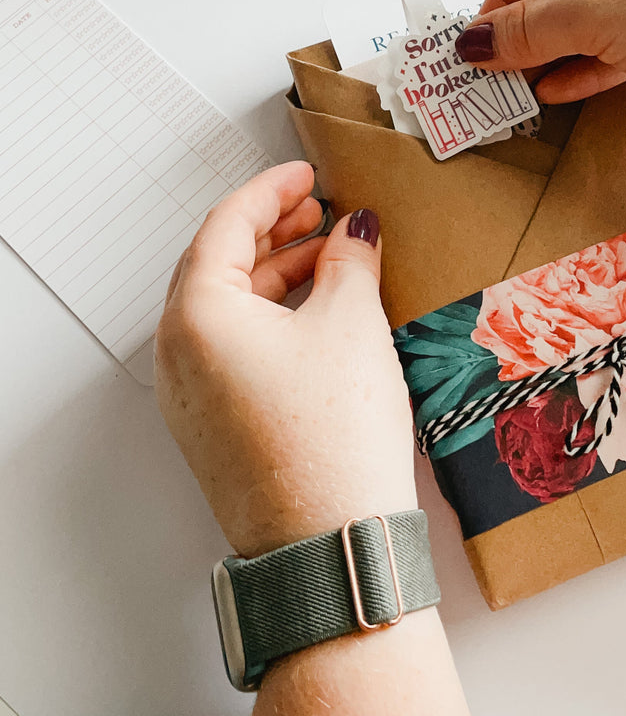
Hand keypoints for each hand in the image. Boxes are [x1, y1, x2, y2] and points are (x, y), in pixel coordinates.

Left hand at [155, 162, 416, 557]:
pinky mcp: (215, 425)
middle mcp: (180, 353)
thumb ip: (350, 259)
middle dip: (270, 229)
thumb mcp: (352, 322)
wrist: (330, 541)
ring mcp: (192, 395)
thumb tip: (354, 229)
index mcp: (197, 314)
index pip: (226, 225)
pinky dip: (270, 315)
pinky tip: (318, 311)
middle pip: (217, 264)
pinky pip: (233, 347)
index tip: (305, 174)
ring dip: (274, 272)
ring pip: (226, 308)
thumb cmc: (332, 435)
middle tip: (316, 207)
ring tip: (329, 255)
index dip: (272, 189)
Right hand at [455, 0, 625, 115]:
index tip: (476, 46)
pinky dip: (595, 62)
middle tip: (494, 75)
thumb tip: (471, 44)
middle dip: (531, 31)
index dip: (504, 1)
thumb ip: (526, 31)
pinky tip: (562, 90)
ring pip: (598, 15)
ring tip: (522, 91)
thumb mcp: (592, 16)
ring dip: (560, 53)